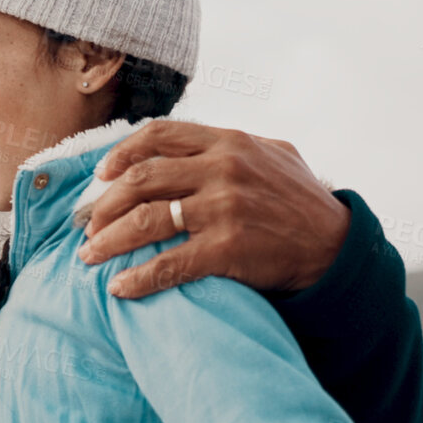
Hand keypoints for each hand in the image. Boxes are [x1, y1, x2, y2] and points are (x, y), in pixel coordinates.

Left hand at [75, 121, 348, 298]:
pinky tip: (119, 287)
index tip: (101, 175)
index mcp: (228, 142)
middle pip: (140, 180)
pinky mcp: (227, 248)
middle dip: (104, 205)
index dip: (121, 154)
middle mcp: (223, 169)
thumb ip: (227, 146)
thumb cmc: (298, 202)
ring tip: (88, 256)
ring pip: (145, 220)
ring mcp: (224, 208)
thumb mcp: (270, 154)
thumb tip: (179, 144)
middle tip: (87, 225)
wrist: (335, 246)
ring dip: (108, 241)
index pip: (159, 136)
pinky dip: (137, 278)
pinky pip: (167, 264)